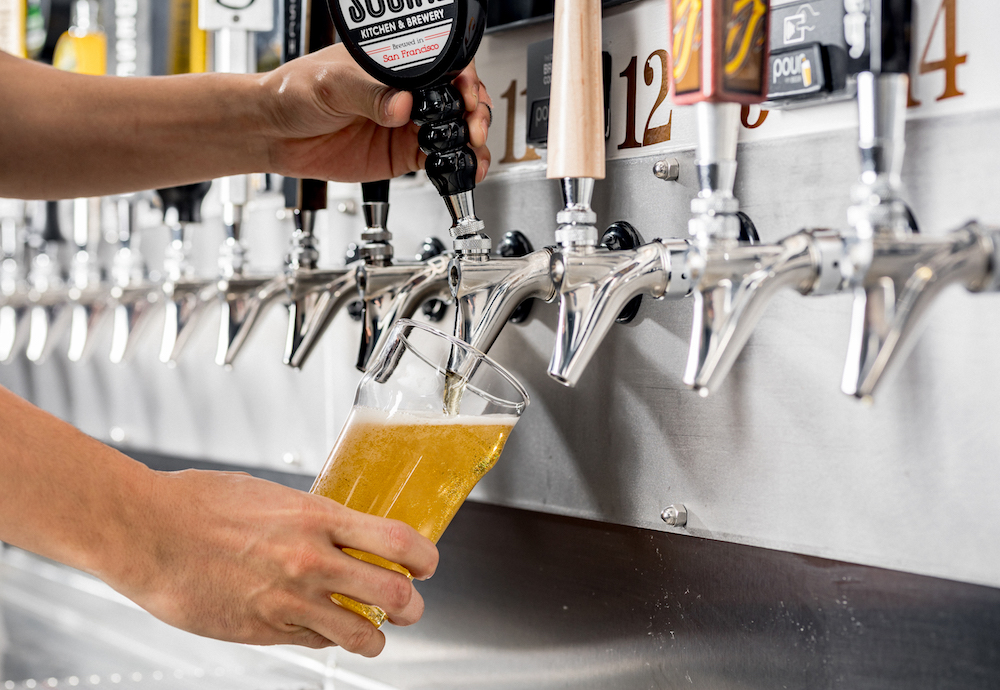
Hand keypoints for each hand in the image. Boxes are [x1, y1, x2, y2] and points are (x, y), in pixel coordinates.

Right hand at [113, 469, 437, 656]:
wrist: (146, 532)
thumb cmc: (199, 504)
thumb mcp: (270, 495)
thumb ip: (311, 517)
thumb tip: (339, 529)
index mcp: (316, 518)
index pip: (397, 540)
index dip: (425, 557)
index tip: (428, 563)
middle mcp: (310, 561)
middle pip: (393, 593)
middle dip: (412, 604)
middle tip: (411, 604)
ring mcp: (289, 601)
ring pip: (360, 633)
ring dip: (376, 636)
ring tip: (375, 632)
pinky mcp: (264, 630)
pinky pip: (315, 643)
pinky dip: (328, 640)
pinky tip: (324, 629)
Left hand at [259, 44, 492, 183]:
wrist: (274, 134)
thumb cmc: (295, 91)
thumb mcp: (332, 84)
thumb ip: (369, 94)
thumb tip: (401, 104)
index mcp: (395, 65)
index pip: (442, 65)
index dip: (462, 79)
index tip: (466, 95)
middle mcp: (408, 92)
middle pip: (457, 98)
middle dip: (475, 111)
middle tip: (472, 126)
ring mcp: (408, 125)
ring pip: (454, 131)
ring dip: (471, 141)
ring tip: (474, 150)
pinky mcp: (403, 154)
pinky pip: (438, 160)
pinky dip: (456, 167)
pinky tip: (465, 170)